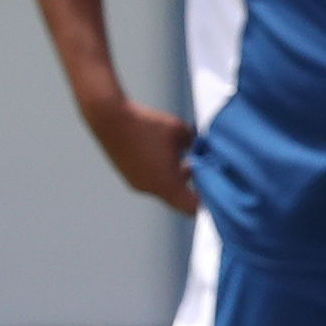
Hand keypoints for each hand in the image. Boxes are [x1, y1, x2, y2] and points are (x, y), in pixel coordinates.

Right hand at [87, 98, 198, 214]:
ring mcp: (137, 183)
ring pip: (164, 188)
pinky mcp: (128, 175)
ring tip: (181, 156)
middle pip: (178, 198)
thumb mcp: (181, 131)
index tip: (216, 192)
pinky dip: (161, 173)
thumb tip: (201, 148)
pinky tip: (162, 152)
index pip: (192, 207)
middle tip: (201, 167)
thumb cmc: (147, 124)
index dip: (206, 202)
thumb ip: (195, 144)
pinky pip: (151, 180)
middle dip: (191, 185)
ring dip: (175, 177)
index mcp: (167, 184)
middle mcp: (150, 189)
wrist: (109, 117)